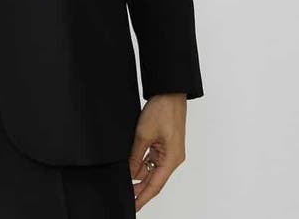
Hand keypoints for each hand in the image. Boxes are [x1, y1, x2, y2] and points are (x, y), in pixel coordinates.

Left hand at [128, 93, 186, 210]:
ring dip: (139, 175)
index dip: (143, 198)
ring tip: (125, 182)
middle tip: (126, 197)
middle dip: (140, 189)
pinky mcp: (164, 144)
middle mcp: (172, 158)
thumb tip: (129, 173)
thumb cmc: (163, 110)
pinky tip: (131, 167)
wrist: (170, 91)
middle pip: (154, 179)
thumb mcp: (143, 134)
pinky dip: (142, 163)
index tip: (134, 206)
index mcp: (172, 159)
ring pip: (152, 169)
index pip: (155, 186)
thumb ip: (135, 156)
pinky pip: (152, 158)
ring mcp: (168, 151)